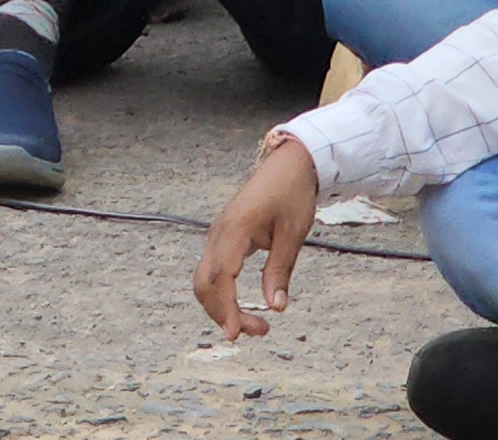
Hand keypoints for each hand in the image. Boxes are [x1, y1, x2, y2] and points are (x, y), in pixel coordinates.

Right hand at [191, 134, 321, 338]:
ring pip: (205, 280)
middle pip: (205, 283)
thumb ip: (280, 270)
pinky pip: (213, 271)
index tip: (235, 333)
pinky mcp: (223, 238)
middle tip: (258, 331)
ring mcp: (218, 235)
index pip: (221, 277)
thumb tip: (276, 306)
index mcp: (235, 230)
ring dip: (222, 306)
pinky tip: (241, 305)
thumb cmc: (292, 194)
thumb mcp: (292, 234)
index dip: (226, 308)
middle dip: (224, 313)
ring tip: (254, 323)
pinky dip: (221, 293)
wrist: (288, 164)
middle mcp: (219, 233)